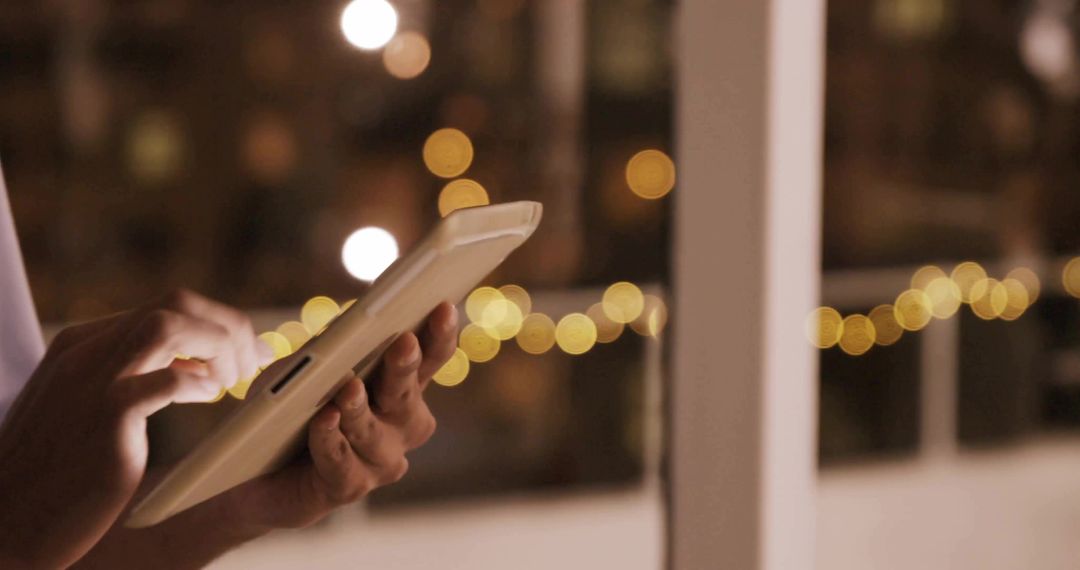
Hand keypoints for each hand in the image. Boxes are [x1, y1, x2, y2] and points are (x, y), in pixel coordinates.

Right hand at [0, 289, 270, 568]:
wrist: (8, 523)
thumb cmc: (57, 472)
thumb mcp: (90, 409)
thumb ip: (136, 379)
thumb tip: (199, 368)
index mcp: (82, 344)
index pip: (165, 307)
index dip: (216, 324)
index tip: (246, 349)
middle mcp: (85, 352)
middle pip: (175, 305)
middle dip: (228, 327)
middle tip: (253, 362)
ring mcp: (93, 381)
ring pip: (171, 325)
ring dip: (219, 346)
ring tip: (234, 380)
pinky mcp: (106, 416)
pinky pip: (169, 379)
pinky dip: (200, 383)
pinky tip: (209, 398)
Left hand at [72, 302, 458, 568]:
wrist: (247, 471)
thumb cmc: (287, 408)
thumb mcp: (307, 367)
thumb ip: (335, 347)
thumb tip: (355, 320)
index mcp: (402, 389)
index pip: (430, 359)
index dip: (439, 335)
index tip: (444, 305)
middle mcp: (401, 427)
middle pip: (409, 396)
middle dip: (404, 369)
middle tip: (402, 342)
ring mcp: (380, 461)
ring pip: (377, 434)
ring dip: (361, 410)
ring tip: (347, 388)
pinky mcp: (348, 488)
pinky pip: (343, 465)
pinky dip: (331, 442)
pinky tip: (323, 422)